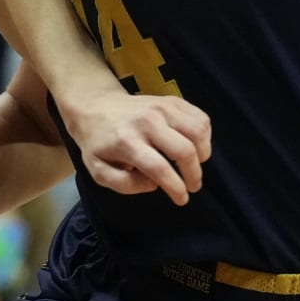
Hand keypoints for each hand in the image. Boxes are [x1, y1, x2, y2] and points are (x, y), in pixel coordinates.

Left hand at [60, 88, 211, 204]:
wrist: (95, 106)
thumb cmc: (98, 142)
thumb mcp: (98, 169)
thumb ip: (123, 184)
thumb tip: (154, 184)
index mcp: (126, 141)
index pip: (159, 168)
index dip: (175, 187)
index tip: (182, 199)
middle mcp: (146, 122)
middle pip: (184, 150)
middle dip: (194, 174)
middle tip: (193, 185)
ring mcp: (161, 108)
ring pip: (197, 132)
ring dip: (202, 154)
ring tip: (194, 165)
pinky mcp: (171, 101)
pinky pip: (201, 118)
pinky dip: (204, 136)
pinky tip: (194, 146)